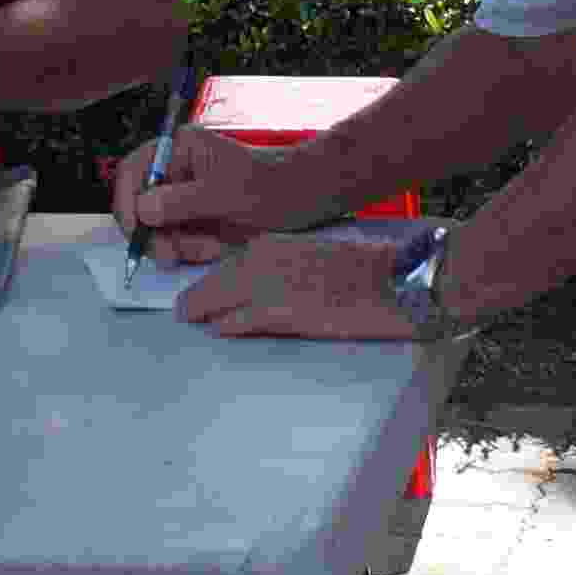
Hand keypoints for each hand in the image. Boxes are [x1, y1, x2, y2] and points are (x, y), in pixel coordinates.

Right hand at [109, 125, 295, 270]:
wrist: (307, 200)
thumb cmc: (274, 185)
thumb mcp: (228, 193)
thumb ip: (183, 200)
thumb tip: (144, 209)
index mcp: (180, 148)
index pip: (133, 172)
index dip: (127, 202)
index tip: (136, 231)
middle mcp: (176, 171)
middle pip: (139, 207)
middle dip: (156, 234)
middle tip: (173, 255)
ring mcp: (183, 198)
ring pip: (156, 231)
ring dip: (178, 246)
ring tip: (213, 247)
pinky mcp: (194, 221)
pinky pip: (175, 243)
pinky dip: (191, 251)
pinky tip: (216, 248)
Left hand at [176, 232, 425, 341]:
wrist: (391, 280)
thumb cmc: (359, 272)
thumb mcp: (310, 259)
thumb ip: (279, 269)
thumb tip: (252, 290)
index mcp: (272, 244)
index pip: (223, 265)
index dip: (208, 282)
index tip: (197, 296)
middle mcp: (262, 258)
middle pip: (211, 283)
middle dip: (196, 299)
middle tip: (184, 313)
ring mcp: (268, 285)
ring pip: (214, 301)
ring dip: (204, 313)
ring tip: (194, 322)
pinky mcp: (279, 311)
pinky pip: (237, 322)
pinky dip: (227, 327)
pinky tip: (221, 330)